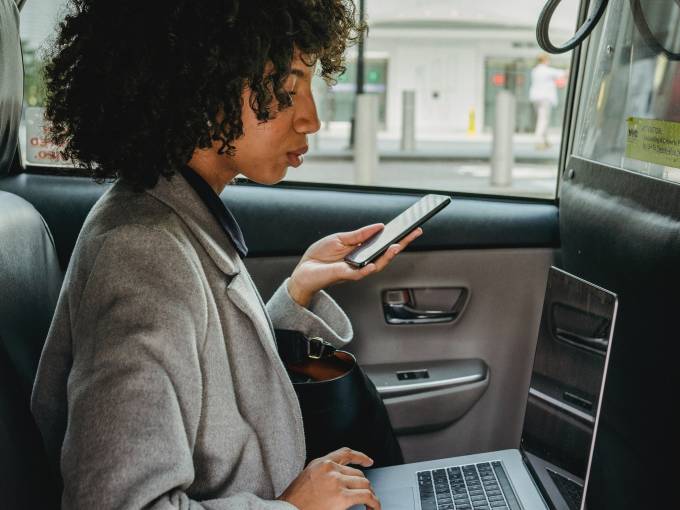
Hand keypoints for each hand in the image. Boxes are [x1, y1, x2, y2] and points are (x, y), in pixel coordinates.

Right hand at [276, 447, 380, 509]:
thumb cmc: (295, 501)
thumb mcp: (308, 479)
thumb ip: (324, 475)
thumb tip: (342, 480)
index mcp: (320, 463)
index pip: (345, 453)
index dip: (360, 456)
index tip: (369, 461)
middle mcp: (330, 469)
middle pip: (358, 473)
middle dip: (364, 485)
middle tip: (368, 496)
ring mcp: (336, 481)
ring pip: (364, 483)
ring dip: (371, 495)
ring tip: (371, 504)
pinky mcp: (342, 496)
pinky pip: (366, 496)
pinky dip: (374, 502)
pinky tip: (373, 507)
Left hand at [287, 224, 422, 306]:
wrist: (304, 270)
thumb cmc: (320, 255)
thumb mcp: (340, 239)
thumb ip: (359, 234)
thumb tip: (379, 226)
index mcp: (362, 251)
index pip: (383, 243)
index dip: (397, 236)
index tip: (410, 226)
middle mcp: (362, 261)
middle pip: (386, 253)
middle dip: (402, 243)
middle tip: (414, 232)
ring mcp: (356, 269)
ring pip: (378, 264)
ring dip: (389, 255)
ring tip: (399, 245)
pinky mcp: (346, 275)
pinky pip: (360, 273)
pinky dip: (368, 268)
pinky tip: (375, 263)